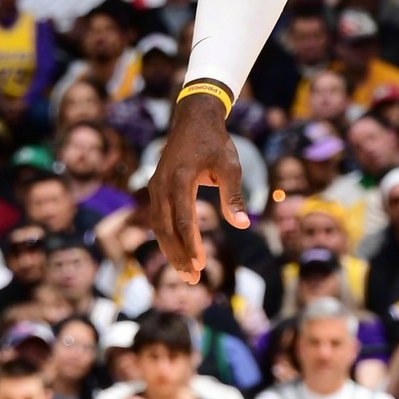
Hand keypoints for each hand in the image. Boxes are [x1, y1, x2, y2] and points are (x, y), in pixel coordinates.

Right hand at [148, 98, 248, 282]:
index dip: (191, 245)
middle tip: (193, 279)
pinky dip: (166, 238)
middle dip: (178, 256)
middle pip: (165, 229)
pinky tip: (178, 252)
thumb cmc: (215, 143)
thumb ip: (233, 195)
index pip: (183, 220)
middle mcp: (161, 185)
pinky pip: (158, 218)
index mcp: (179, 179)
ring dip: (171, 251)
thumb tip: (243, 224)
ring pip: (158, 226)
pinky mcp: (156, 188)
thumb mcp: (230, 166)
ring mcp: (155, 187)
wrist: (193, 119)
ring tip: (185, 273)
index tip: (200, 266)